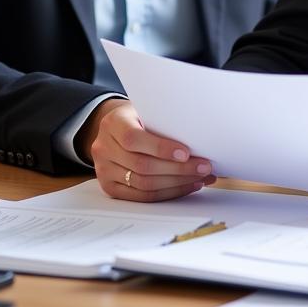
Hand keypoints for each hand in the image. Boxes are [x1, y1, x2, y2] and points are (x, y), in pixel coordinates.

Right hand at [82, 99, 215, 201]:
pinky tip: (186, 186)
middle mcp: (103, 148)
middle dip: (178, 169)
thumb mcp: (146, 109)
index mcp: (113, 123)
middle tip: (204, 167)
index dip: (161, 148)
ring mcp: (104, 170)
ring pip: (143, 184)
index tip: (186, 153)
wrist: (114, 127)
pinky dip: (167, 193)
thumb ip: (163, 121)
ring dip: (177, 183)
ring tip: (200, 178)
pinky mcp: (110, 188)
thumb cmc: (138, 116)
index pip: (134, 139)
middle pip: (142, 166)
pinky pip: (140, 197)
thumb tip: (198, 137)